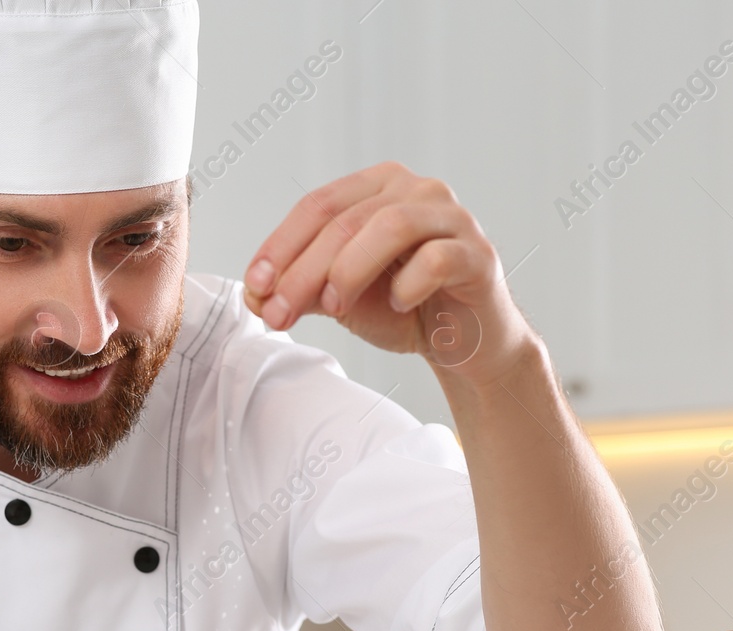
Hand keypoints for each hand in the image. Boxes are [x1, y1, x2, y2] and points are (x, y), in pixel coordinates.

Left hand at [241, 161, 536, 387]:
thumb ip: (301, 289)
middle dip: (304, 270)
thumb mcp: (341, 298)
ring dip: (350, 270)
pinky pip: (436, 259)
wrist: (462, 342)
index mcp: (378, 187)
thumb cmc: (405, 309)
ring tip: (334, 307)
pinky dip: (407, 285)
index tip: (255, 285)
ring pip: (391, 226)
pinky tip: (399, 306)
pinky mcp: (477, 255)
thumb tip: (255, 295)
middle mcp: (417, 190)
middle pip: (347, 219)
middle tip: (279, 312)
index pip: (318, 205)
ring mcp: (452, 218)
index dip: (281, 245)